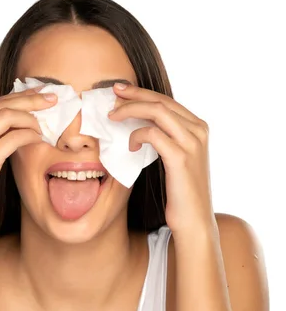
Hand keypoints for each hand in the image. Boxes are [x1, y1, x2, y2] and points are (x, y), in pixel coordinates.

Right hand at [0, 86, 57, 239]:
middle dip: (30, 99)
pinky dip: (29, 135)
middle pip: (1, 104)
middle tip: (53, 98)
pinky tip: (38, 139)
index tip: (39, 94)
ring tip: (45, 125)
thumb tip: (16, 118)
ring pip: (7, 116)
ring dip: (31, 118)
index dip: (19, 96)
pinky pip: (13, 138)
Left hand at [108, 83, 215, 237]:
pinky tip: (129, 146)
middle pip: (160, 101)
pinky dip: (136, 136)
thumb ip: (165, 137)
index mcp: (198, 127)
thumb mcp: (175, 157)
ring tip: (113, 117)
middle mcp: (198, 130)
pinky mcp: (181, 158)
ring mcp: (192, 143)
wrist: (194, 220)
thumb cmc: (180, 190)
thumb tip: (138, 122)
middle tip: (112, 93)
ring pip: (157, 111)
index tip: (120, 91)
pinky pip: (152, 134)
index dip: (141, 93)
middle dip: (133, 95)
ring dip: (130, 110)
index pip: (166, 100)